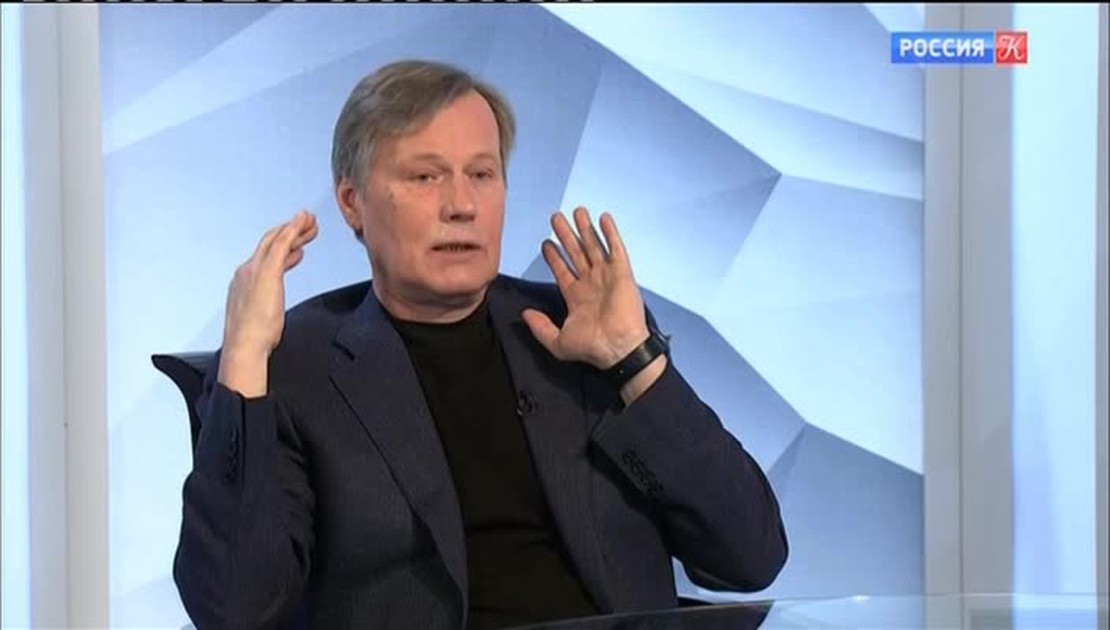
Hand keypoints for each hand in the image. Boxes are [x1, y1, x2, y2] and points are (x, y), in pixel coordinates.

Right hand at [218, 210, 318, 396]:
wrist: (244, 345)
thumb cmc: (253, 338)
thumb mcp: (262, 314)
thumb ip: (267, 302)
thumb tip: (273, 299)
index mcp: (244, 281)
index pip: (265, 257)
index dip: (283, 247)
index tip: (298, 245)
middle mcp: (246, 270)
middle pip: (270, 243)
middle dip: (290, 231)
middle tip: (308, 224)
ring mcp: (255, 269)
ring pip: (277, 240)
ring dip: (295, 228)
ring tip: (311, 222)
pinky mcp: (266, 271)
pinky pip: (282, 244)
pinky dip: (293, 229)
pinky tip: (303, 222)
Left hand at [522, 207, 650, 370]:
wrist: (618, 347)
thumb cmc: (591, 347)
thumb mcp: (558, 341)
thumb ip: (540, 327)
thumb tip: (525, 314)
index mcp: (576, 297)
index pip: (562, 270)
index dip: (553, 256)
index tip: (546, 242)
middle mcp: (591, 283)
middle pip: (576, 252)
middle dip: (566, 235)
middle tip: (556, 218)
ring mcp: (607, 276)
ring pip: (594, 246)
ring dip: (585, 229)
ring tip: (577, 211)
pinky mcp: (622, 273)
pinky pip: (616, 249)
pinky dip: (610, 233)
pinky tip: (603, 219)